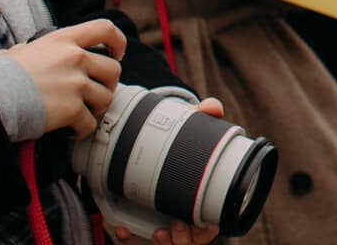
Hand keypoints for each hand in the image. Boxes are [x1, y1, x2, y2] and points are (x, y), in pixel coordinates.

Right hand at [0, 19, 125, 137]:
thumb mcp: (19, 51)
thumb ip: (34, 49)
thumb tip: (27, 51)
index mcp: (64, 40)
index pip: (105, 29)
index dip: (117, 41)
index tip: (116, 53)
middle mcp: (75, 58)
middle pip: (113, 69)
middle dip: (108, 84)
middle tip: (95, 93)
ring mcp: (76, 84)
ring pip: (106, 98)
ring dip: (96, 108)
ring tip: (81, 112)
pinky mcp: (72, 109)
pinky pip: (90, 123)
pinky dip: (82, 130)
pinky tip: (71, 130)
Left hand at [111, 101, 226, 244]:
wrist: (156, 159)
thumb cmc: (183, 156)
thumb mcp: (194, 139)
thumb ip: (204, 122)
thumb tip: (212, 107)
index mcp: (201, 208)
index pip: (209, 228)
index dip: (205, 230)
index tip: (200, 222)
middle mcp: (182, 222)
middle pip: (188, 242)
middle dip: (182, 238)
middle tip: (176, 225)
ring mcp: (161, 226)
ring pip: (166, 244)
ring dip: (163, 243)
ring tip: (158, 232)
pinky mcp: (139, 228)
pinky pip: (134, 240)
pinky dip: (130, 236)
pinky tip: (123, 229)